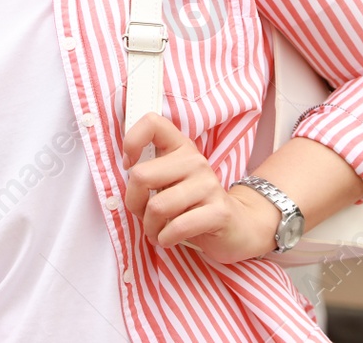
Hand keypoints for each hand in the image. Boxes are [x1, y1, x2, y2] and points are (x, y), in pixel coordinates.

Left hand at [121, 111, 279, 264]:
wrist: (237, 227)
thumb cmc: (193, 205)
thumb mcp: (170, 182)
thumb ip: (149, 174)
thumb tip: (125, 175)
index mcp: (181, 147)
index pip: (152, 123)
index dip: (132, 141)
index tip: (130, 165)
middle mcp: (195, 161)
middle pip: (142, 175)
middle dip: (134, 203)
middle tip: (143, 214)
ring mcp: (209, 185)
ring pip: (157, 206)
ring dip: (150, 227)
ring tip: (156, 231)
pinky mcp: (218, 211)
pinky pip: (177, 226)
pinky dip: (165, 238)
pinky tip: (168, 239)